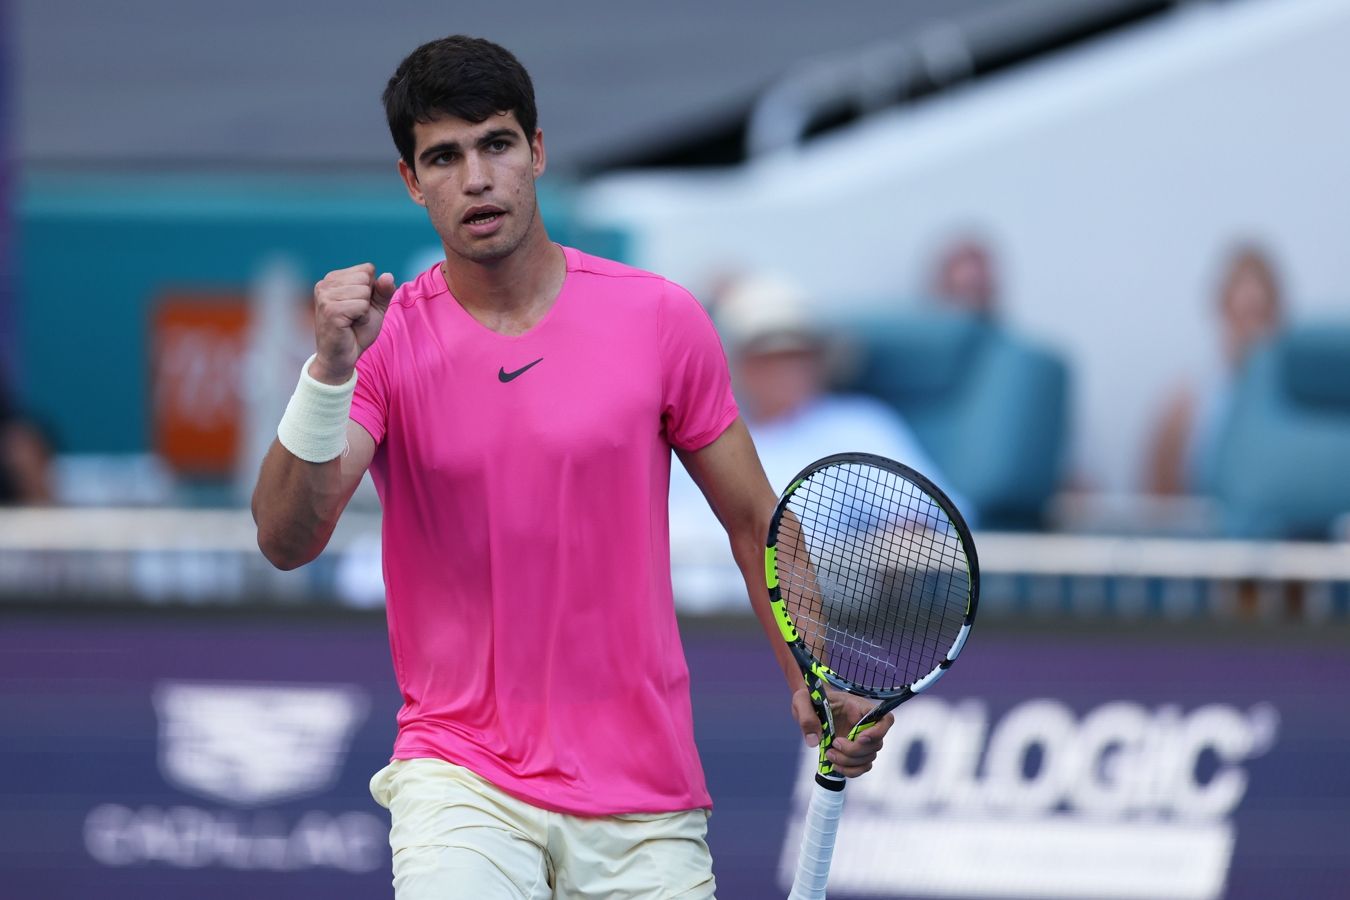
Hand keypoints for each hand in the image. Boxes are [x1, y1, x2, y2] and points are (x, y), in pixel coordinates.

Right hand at [310, 263, 395, 383]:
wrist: (342, 357)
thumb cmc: (356, 332)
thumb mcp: (375, 308)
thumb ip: (383, 291)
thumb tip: (388, 275)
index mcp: (334, 278)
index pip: (367, 269)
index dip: (371, 291)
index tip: (359, 306)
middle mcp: (325, 283)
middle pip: (365, 278)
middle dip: (367, 300)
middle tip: (355, 316)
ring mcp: (325, 296)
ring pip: (364, 292)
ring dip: (365, 311)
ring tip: (351, 321)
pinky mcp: (330, 310)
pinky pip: (361, 306)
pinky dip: (362, 318)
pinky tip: (350, 326)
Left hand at [791, 687, 893, 777]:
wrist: (810, 709)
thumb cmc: (810, 700)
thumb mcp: (802, 700)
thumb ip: (806, 716)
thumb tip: (814, 741)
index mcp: (860, 707)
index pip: (885, 719)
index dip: (878, 731)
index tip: (859, 737)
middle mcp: (866, 724)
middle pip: (876, 744)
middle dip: (854, 750)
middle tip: (834, 744)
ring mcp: (862, 740)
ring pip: (869, 758)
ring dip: (849, 762)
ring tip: (829, 754)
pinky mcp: (855, 753)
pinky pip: (862, 767)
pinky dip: (850, 771)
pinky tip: (835, 765)